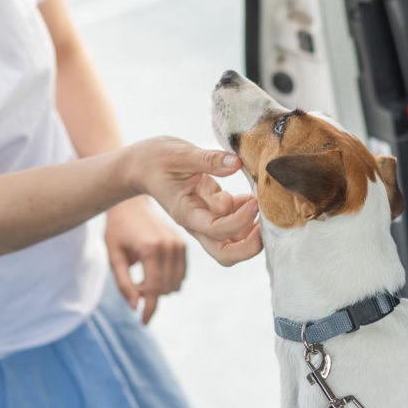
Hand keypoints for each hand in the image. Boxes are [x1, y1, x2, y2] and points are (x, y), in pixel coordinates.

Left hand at [104, 197, 185, 323]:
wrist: (131, 204)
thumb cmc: (118, 230)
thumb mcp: (114, 257)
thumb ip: (123, 283)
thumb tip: (135, 306)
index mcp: (151, 249)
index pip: (154, 289)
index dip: (149, 309)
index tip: (143, 322)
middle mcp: (170, 247)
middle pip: (166, 289)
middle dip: (150, 295)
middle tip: (135, 287)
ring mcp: (179, 245)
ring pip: (176, 284)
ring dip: (160, 289)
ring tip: (143, 277)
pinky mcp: (183, 245)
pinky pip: (181, 275)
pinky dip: (168, 280)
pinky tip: (154, 271)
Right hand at [127, 137, 261, 265]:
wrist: (142, 166)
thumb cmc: (156, 159)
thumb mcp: (180, 153)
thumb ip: (208, 159)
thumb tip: (236, 163)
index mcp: (186, 214)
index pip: (216, 230)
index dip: (239, 221)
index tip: (254, 202)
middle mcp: (197, 225)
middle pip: (225, 254)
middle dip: (250, 246)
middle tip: (265, 224)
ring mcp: (206, 223)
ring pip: (233, 245)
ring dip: (251, 232)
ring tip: (260, 206)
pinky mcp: (213, 214)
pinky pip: (235, 226)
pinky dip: (246, 215)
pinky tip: (248, 197)